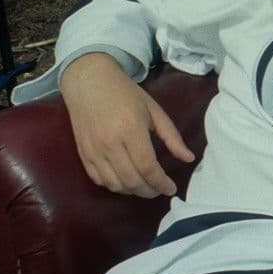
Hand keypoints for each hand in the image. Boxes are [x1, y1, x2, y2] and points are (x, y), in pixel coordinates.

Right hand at [59, 53, 194, 197]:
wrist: (88, 82)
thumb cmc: (124, 93)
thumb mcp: (154, 110)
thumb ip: (171, 136)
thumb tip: (188, 158)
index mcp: (131, 130)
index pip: (148, 167)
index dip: (161, 183)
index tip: (171, 188)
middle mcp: (110, 144)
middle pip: (132, 181)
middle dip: (150, 191)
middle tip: (160, 189)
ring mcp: (94, 151)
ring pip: (115, 185)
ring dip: (133, 191)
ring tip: (145, 186)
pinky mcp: (83, 154)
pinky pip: (99, 180)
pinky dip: (114, 186)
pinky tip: (125, 181)